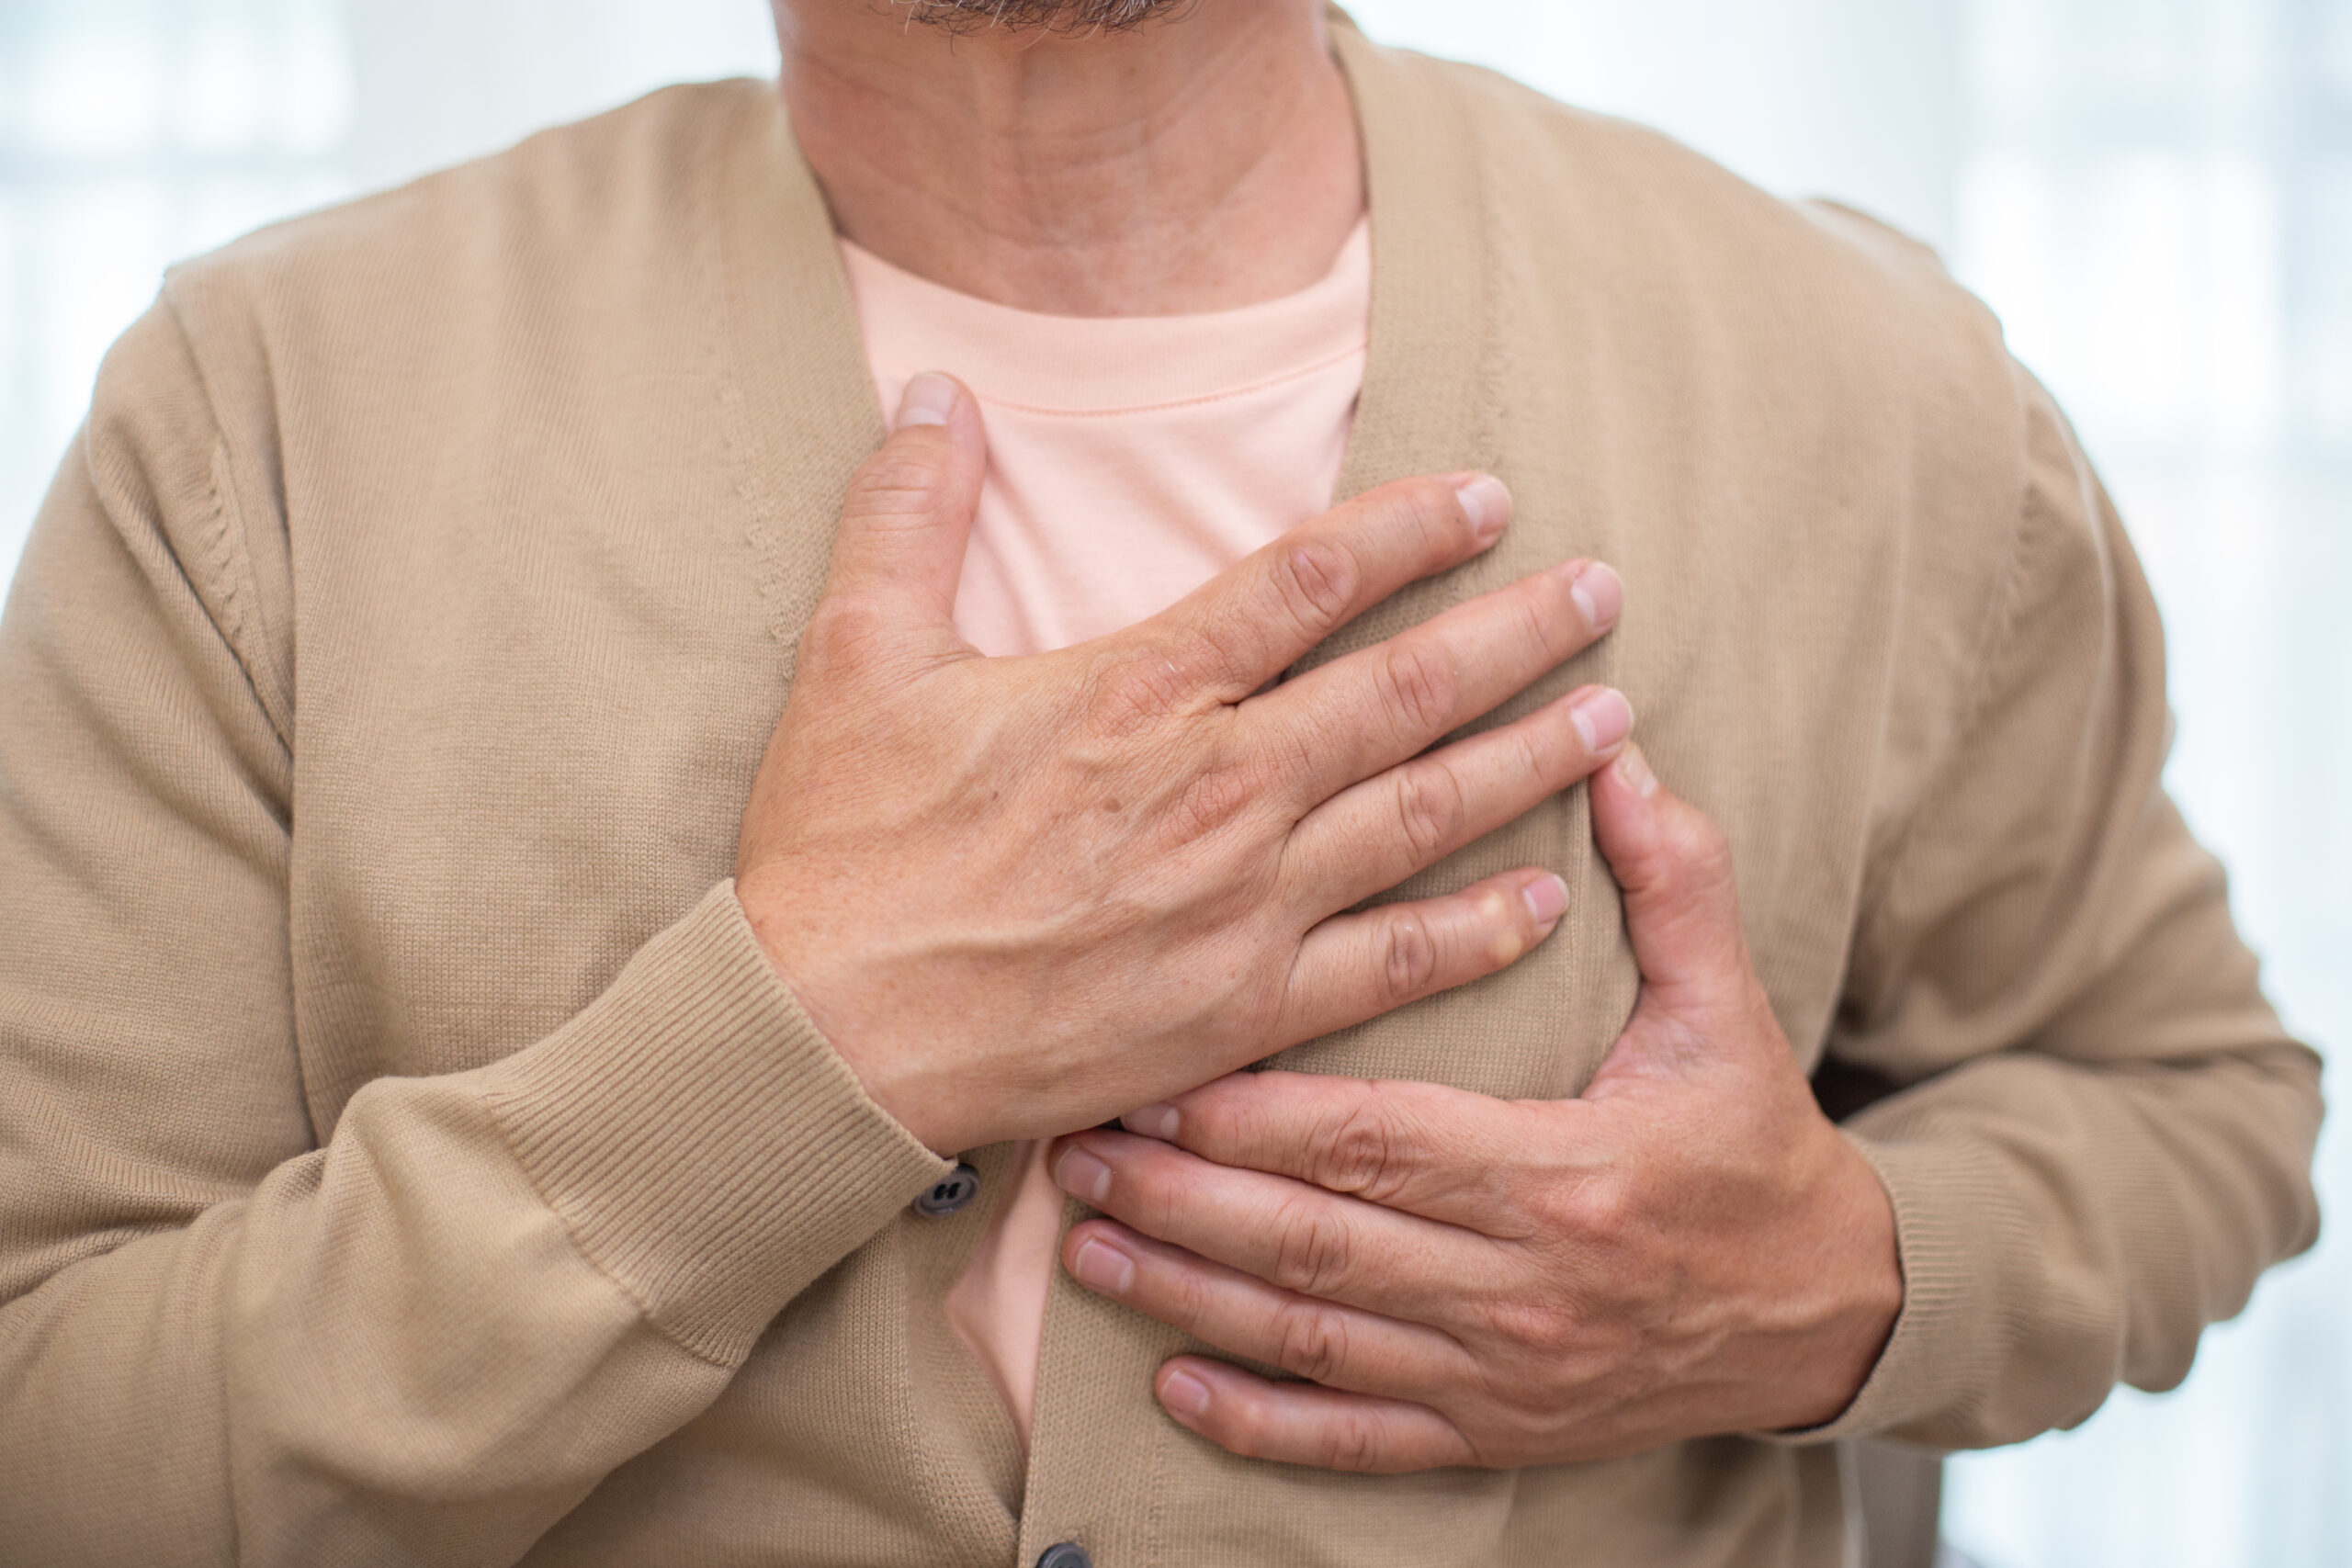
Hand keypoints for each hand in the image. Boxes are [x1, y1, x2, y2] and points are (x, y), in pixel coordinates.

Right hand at [736, 374, 1630, 1154]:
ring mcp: (1243, 905)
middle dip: (1518, 633)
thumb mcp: (851, 658)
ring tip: (1611, 712)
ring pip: (1424, 815)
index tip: (1488, 496)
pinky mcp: (1244, 1009)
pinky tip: (1548, 898)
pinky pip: (1395, 964)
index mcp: (1136, 693)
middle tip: (1603, 592)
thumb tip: (935, 393)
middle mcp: (1216, 789)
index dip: (1410, 528)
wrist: (827, 1037)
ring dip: (1528, 758)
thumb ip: (906, 517)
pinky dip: (1479, 931)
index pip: (1309, 581)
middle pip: (1404, 691)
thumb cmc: (840, 853)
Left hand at [1047, 745, 1902, 1470]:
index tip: (1150, 1071)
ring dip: (1189, 1296)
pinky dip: (1263, 1423)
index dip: (1246, 1111)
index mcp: (1564, 1173)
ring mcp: (1504, 1374)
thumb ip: (1676, 882)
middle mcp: (1523, 1288)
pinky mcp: (1498, 1433)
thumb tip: (1621, 756)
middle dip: (1180, 1194)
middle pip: (1314, 1238)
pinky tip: (1177, 1389)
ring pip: (1315, 1338)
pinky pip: (1359, 1440)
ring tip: (1087, 1244)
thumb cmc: (1755, 1146)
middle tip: (1076, 1144)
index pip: (1369, 1138)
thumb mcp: (1731, 1008)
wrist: (1827, 1312)